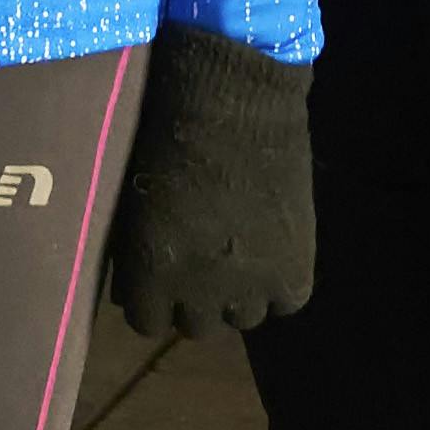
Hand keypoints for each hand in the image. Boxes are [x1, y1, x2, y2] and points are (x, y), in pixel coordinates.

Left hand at [106, 27, 318, 344]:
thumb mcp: (136, 208)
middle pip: (196, 327)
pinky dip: (282, 284)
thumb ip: (137, 256)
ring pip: (243, 318)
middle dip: (198, 301)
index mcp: (150, 275)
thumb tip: (136, 289)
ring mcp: (249, 285)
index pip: (147, 323)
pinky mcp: (294, 268)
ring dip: (241, 294)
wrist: (232, 101)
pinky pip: (287, 301)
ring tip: (244, 257)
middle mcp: (197, 293)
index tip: (165, 278)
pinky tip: (276, 253)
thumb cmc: (167, 137)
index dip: (157, 300)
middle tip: (207, 267)